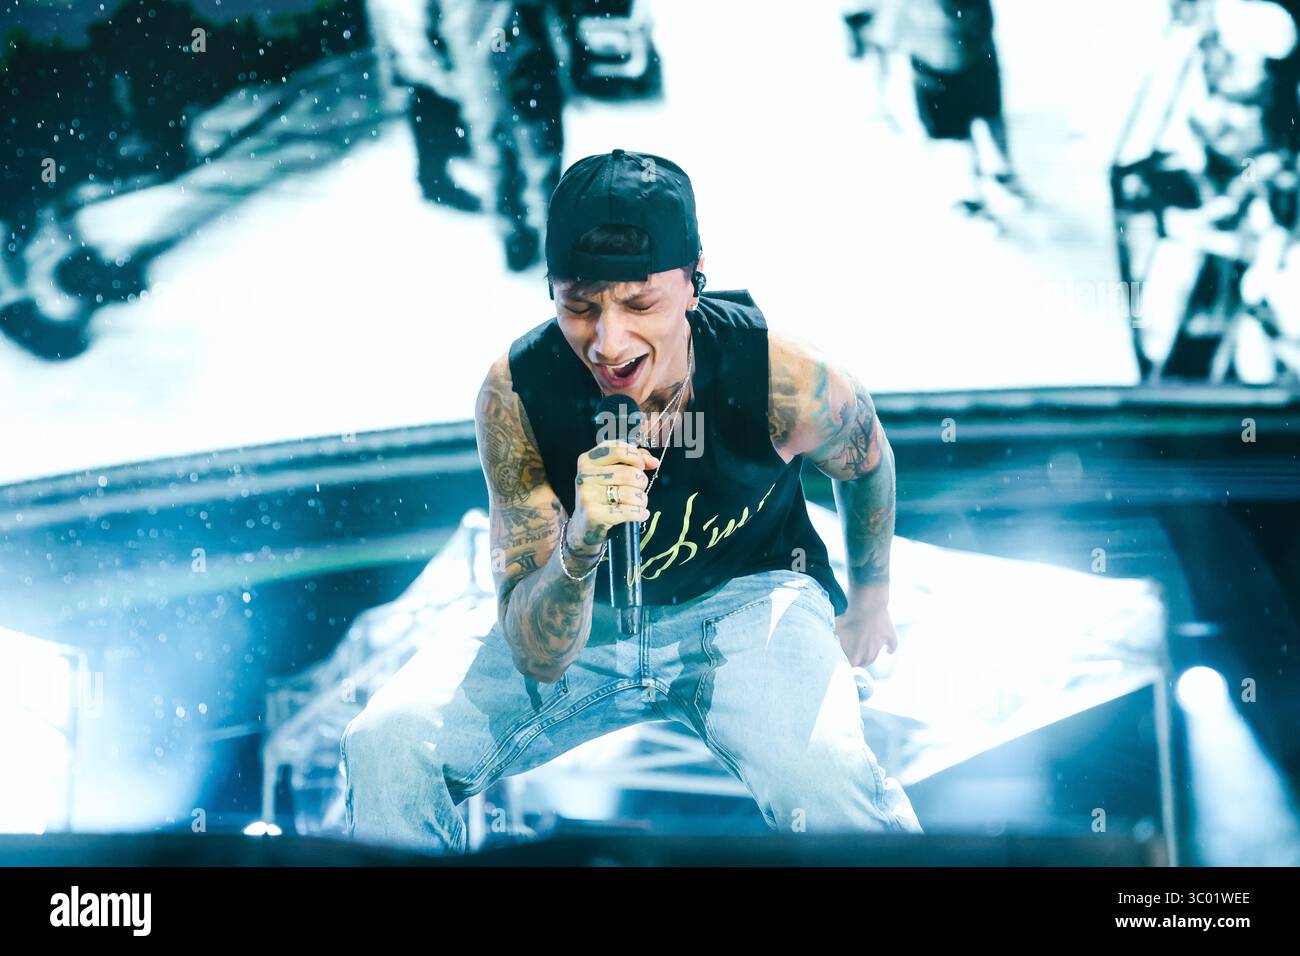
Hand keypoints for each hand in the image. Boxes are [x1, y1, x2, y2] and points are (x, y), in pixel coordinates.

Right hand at [569, 440, 659, 554]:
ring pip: (631, 493)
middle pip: (629, 473)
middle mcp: (585, 476)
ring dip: (641, 500)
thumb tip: (653, 462)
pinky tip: (640, 514)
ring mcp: (588, 495)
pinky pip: (629, 511)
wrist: (584, 525)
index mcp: (588, 460)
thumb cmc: (602, 495)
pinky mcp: (594, 514)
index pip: (618, 450)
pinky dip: (639, 513)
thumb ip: (633, 460)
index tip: (642, 466)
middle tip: (638, 489)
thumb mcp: (612, 472)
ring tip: (638, 504)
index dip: (636, 457)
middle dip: (641, 482)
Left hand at [834, 595, 898, 667]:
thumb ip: (836, 639)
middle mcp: (868, 653)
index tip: (844, 661)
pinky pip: (892, 646)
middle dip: (859, 662)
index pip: (851, 667)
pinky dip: (890, 649)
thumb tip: (832, 641)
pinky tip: (888, 650)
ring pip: (875, 656)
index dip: (848, 664)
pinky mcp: (889, 635)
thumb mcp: (836, 629)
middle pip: (864, 663)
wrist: (866, 602)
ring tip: (867, 654)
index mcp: (854, 655)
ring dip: (870, 656)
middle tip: (856, 658)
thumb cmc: (848, 615)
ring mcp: (880, 645)